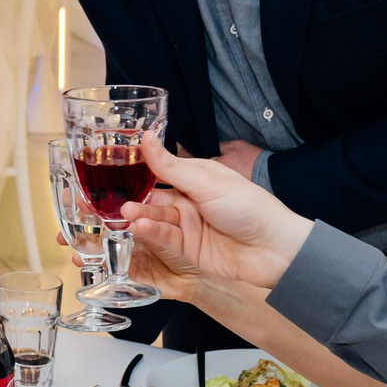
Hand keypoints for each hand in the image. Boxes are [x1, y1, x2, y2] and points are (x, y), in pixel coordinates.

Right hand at [124, 138, 312, 289]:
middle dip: (135, 196)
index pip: (162, 170)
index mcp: (198, 177)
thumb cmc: (248, 207)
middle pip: (155, 196)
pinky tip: (141, 226)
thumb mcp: (207, 182)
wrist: (274, 249)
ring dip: (141, 214)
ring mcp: (190, 225)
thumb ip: (171, 167)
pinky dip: (153, 231)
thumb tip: (145, 137)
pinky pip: (166, 237)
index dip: (139, 169)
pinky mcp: (189, 248)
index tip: (114, 166)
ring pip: (157, 217)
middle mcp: (191, 199)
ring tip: (125, 214)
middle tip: (112, 198)